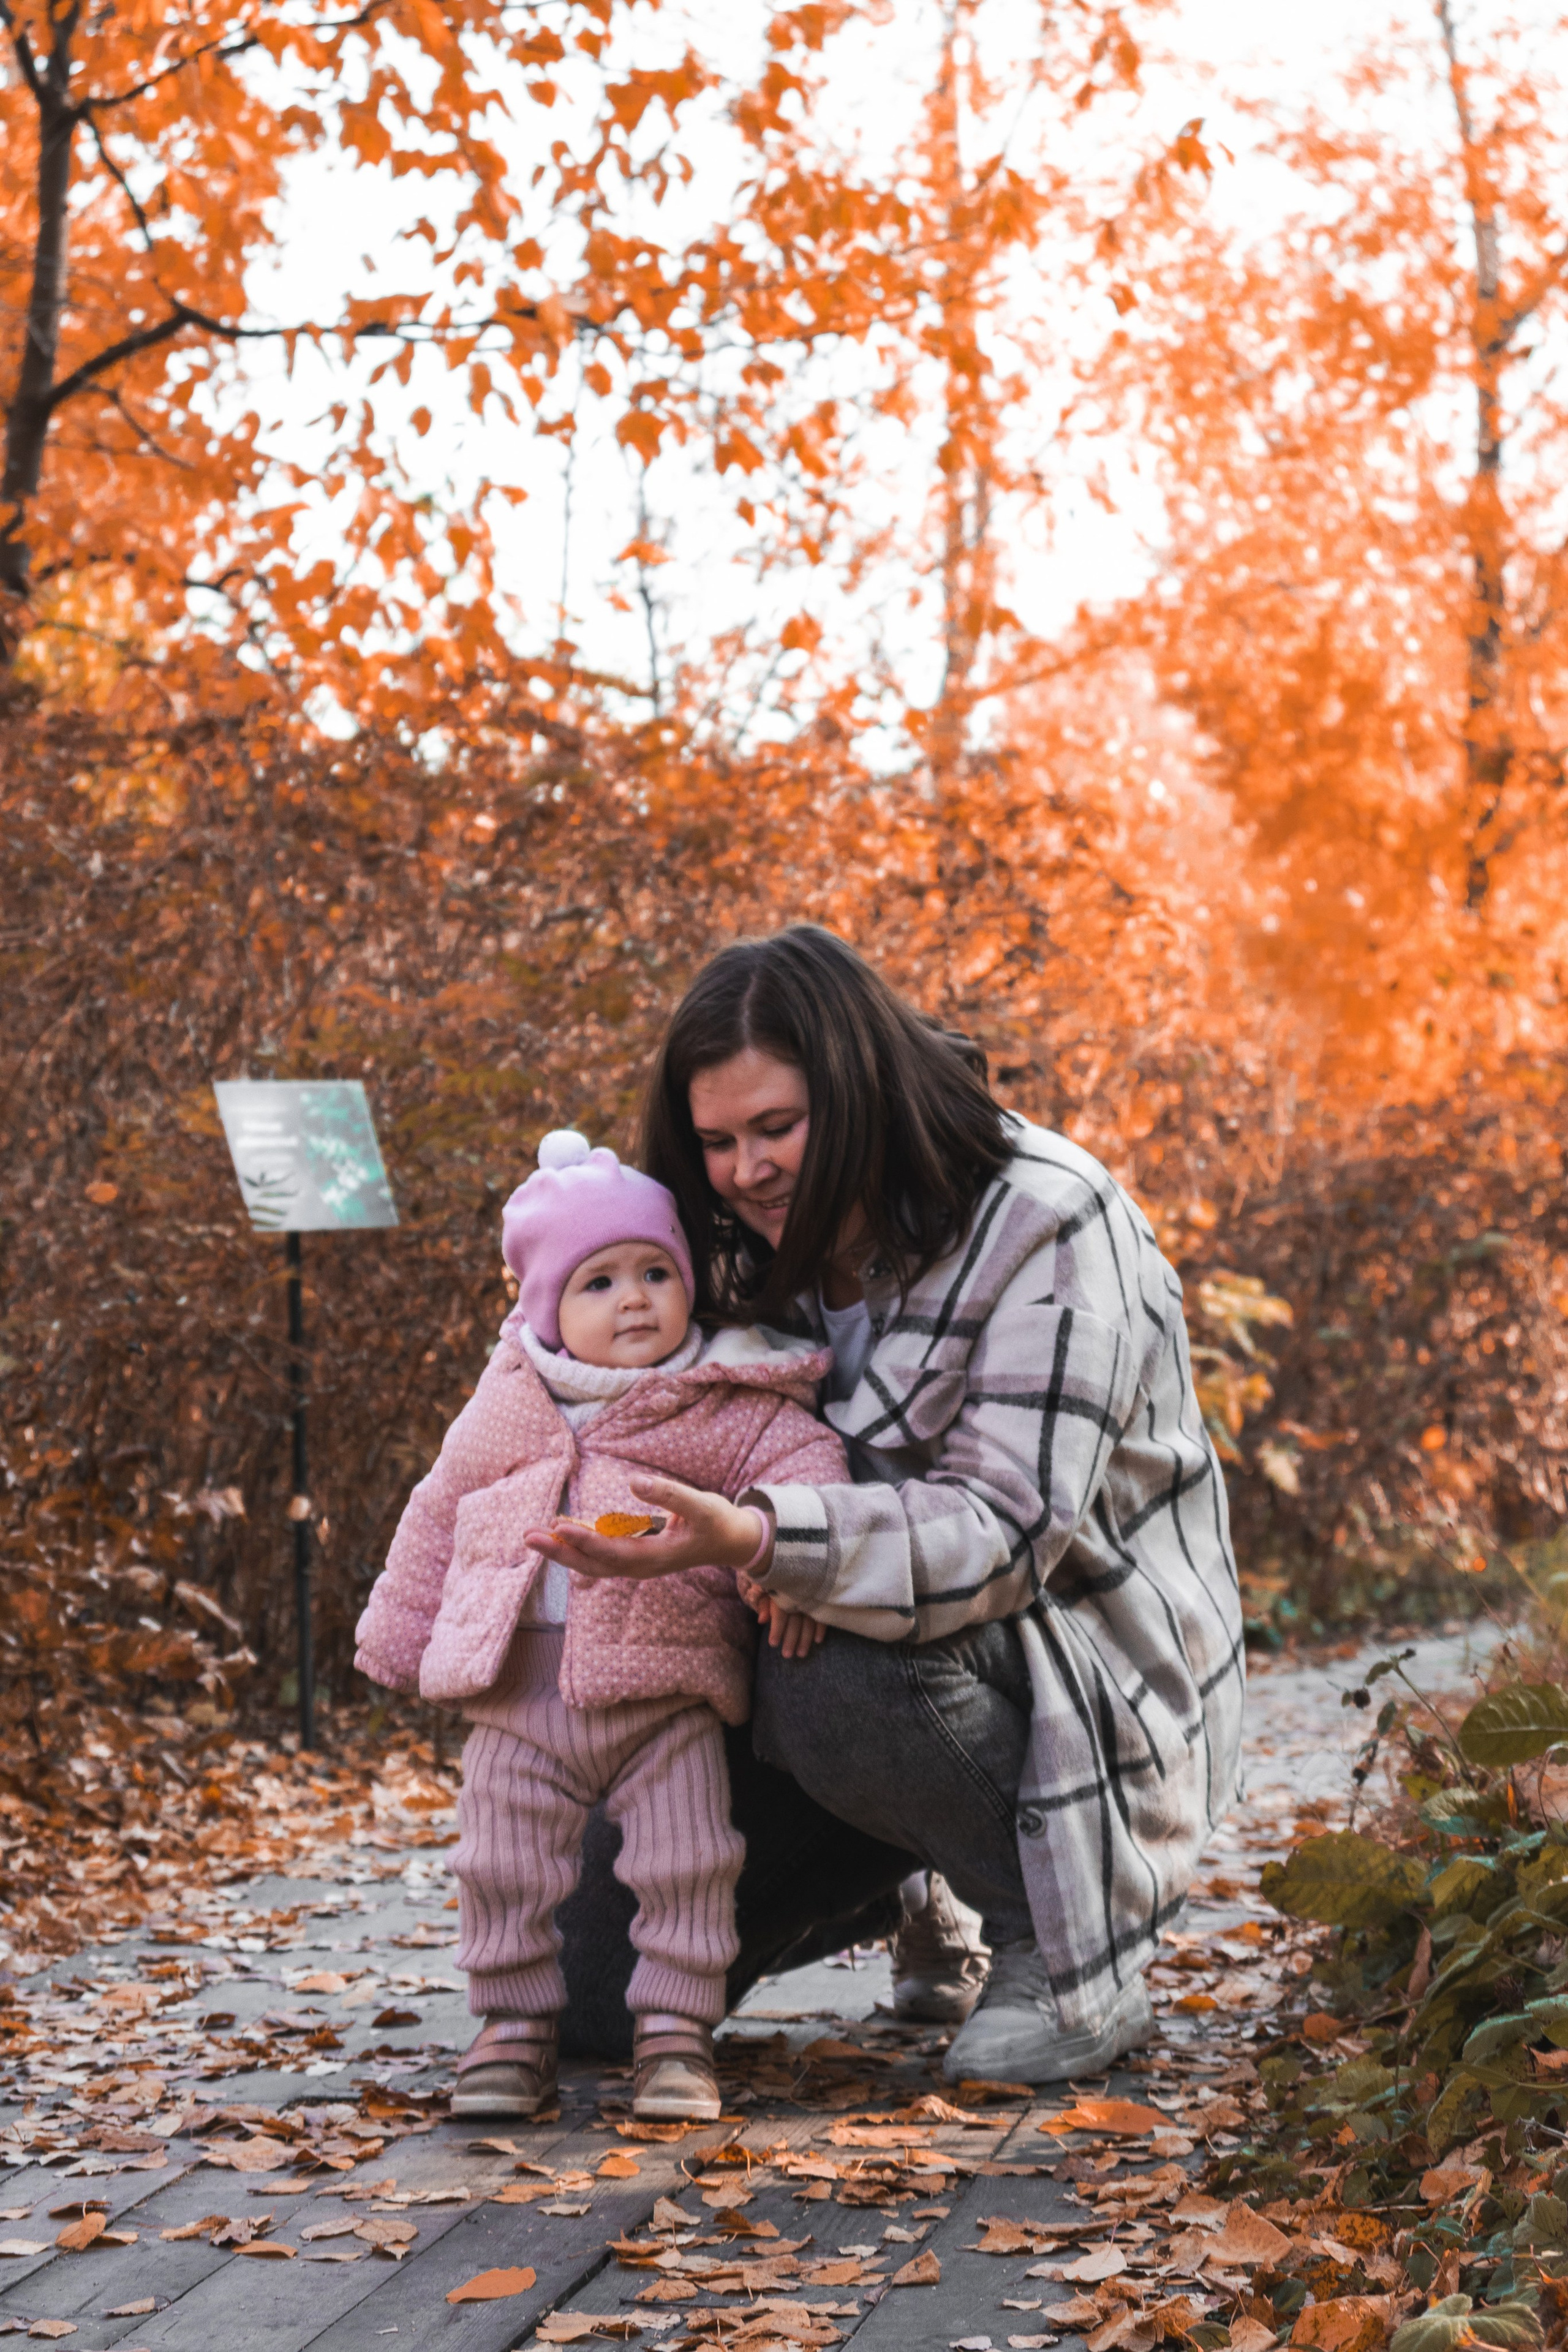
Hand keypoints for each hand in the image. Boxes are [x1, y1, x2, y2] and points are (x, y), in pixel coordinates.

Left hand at [524, 1475, 770, 1582]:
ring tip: (533, 1534)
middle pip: (592, 1563)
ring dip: (563, 1549)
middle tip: (529, 1536)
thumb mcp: (700, 1505)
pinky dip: (579, 1540)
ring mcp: (636, 1562)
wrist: (731, 1541)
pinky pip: (600, 1551)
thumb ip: (668, 1494)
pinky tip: (560, 1527)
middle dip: (559, 1551)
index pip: (612, 1551)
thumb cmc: (717, 1522)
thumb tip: (633, 1481)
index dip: (585, 1540)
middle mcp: (640, 1565)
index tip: (560, 1528)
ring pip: (592, 1560)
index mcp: (654, 1557)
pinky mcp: (634, 1553)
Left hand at [737, 1571, 826, 1658]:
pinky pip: (823, 1615)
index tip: (773, 1644)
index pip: (780, 1614)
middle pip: (795, 1621)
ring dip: (805, 1639)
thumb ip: (764, 1603)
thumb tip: (762, 1620)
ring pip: (809, 1621)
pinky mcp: (822, 1598)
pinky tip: (817, 1641)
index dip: (777, 1630)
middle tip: (787, 1655)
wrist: (794, 1559)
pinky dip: (821, 1628)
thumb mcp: (767, 1587)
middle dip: (790, 1640)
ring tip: (800, 1654)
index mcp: (783, 1592)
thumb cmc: (778, 1577)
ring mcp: (811, 1597)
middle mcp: (798, 1595)